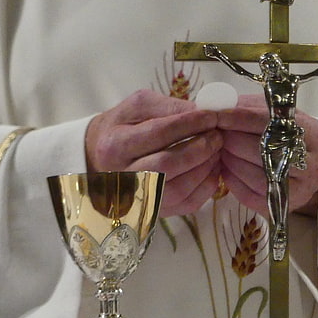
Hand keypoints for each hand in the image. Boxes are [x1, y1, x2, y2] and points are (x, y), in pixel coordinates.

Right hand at [85, 89, 221, 216]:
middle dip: (200, 148)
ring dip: (205, 168)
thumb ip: (168, 107)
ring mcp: (137, 198)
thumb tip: (201, 112)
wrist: (99, 156)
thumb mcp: (138, 107)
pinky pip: (186, 203)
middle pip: (167, 165)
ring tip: (217, 150)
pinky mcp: (154, 210)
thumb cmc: (122, 127)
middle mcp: (122, 176)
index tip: (211, 116)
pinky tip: (212, 168)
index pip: (158, 133)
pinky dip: (206, 186)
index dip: (190, 124)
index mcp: (115, 145)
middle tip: (218, 135)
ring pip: (178, 188)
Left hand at [216, 94, 317, 216]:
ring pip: (258, 176)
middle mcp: (314, 164)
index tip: (217, 115)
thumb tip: (217, 105)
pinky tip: (225, 168)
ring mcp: (302, 189)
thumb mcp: (274, 113)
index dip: (239, 118)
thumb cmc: (285, 133)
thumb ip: (249, 107)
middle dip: (233, 140)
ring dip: (231, 161)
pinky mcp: (285, 206)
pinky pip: (252, 196)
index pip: (270, 122)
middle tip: (215, 134)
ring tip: (220, 150)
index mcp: (315, 134)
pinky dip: (233, 181)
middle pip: (264, 151)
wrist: (305, 164)